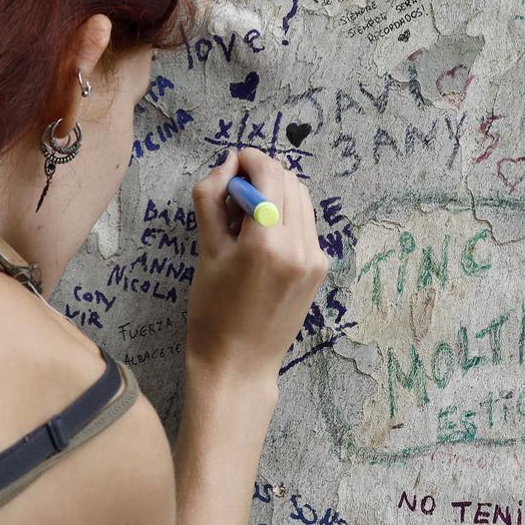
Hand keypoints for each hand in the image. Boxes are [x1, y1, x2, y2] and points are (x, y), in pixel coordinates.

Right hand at [185, 148, 329, 385]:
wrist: (239, 364)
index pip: (269, 175)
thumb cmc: (213, 312)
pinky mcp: (320, 268)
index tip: (230, 163)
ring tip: (244, 215)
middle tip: (231, 191)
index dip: (249, 160)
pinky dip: (286, 215)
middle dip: (261, 174)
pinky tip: (261, 235)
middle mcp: (300, 247)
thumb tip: (225, 164)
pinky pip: (305, 224)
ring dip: (275, 193)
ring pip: (301, 199)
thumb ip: (212, 200)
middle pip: (289, 181)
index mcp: (268, 242)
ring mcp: (315, 258)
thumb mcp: (205, 253)